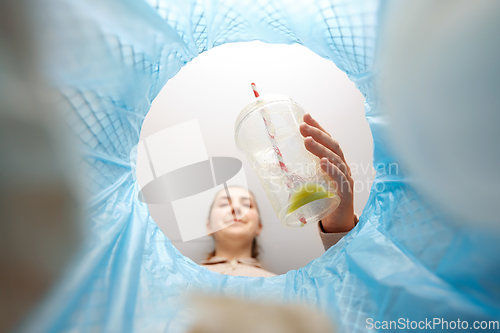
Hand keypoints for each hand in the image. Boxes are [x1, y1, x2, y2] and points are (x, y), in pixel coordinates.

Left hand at [299, 113, 355, 232]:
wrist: (338, 222)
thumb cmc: (324, 200)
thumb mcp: (310, 183)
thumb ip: (299, 173)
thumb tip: (276, 165)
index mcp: (335, 162)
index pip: (328, 140)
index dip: (318, 127)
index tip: (306, 116)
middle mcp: (342, 167)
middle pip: (332, 146)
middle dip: (317, 134)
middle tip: (302, 127)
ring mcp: (346, 180)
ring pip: (335, 160)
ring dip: (321, 149)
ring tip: (307, 141)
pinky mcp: (346, 194)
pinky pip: (341, 180)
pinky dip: (332, 170)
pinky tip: (324, 163)